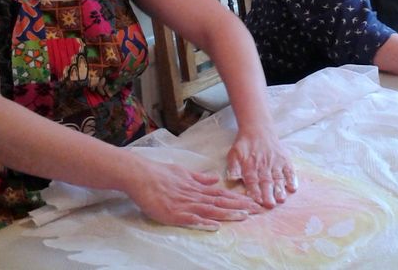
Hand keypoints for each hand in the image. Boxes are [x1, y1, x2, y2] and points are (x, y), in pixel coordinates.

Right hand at [123, 157, 261, 230]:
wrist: (140, 175)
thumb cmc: (160, 174)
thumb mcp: (183, 172)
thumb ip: (199, 178)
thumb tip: (214, 178)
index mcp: (197, 186)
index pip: (221, 193)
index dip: (237, 198)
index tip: (252, 201)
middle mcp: (194, 195)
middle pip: (221, 202)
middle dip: (239, 206)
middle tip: (257, 210)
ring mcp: (185, 204)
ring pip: (210, 210)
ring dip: (227, 214)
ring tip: (243, 217)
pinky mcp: (174, 214)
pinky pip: (191, 219)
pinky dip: (204, 222)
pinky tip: (215, 226)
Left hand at [224, 126, 296, 208]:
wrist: (258, 129)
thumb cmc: (244, 145)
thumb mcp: (233, 154)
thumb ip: (232, 167)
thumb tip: (231, 179)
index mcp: (250, 165)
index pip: (252, 181)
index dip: (255, 191)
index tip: (257, 201)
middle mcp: (263, 165)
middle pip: (266, 181)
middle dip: (268, 194)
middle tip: (270, 205)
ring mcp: (275, 162)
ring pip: (278, 177)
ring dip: (280, 188)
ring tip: (281, 199)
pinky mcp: (284, 159)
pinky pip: (289, 170)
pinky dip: (292, 179)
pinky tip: (293, 188)